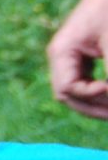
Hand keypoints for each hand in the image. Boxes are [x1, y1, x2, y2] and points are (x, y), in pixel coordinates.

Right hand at [50, 0, 107, 118]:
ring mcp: (70, 58)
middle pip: (68, 96)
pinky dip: (99, 92)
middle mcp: (61, 57)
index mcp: (61, 51)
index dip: (90, 96)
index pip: (67, 88)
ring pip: (76, 92)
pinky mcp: (82, 58)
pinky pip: (85, 83)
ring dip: (96, 102)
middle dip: (93, 107)